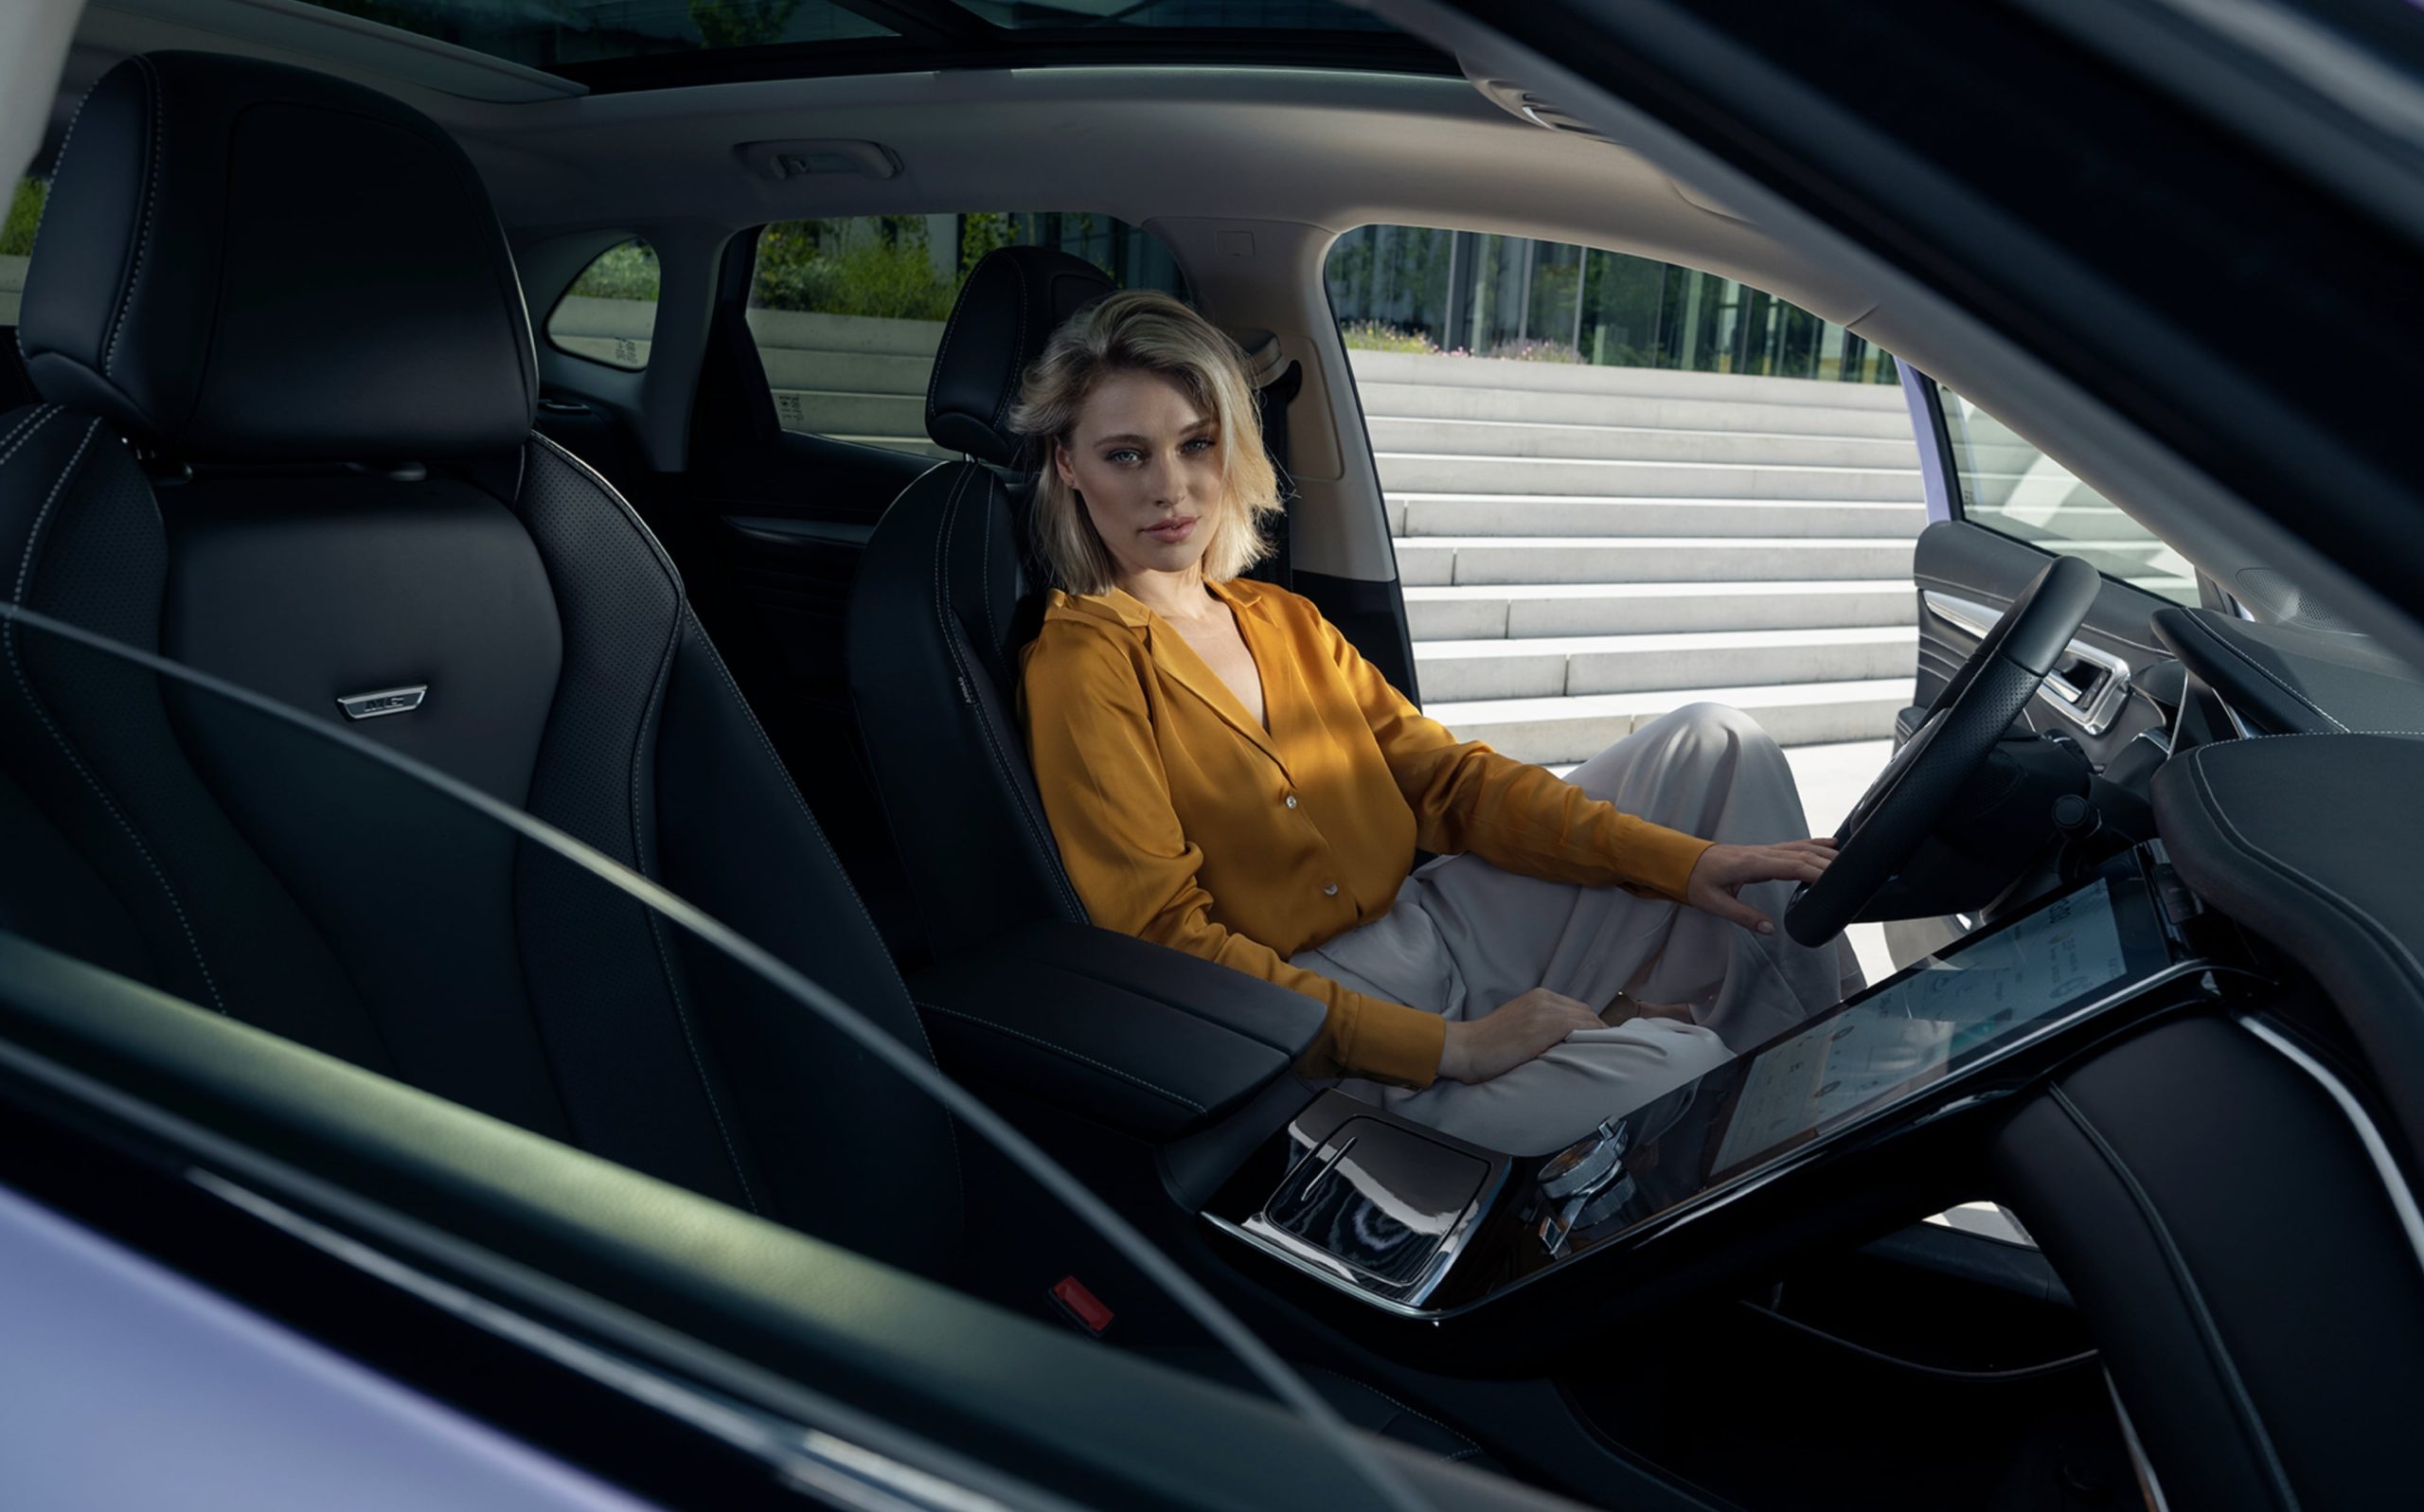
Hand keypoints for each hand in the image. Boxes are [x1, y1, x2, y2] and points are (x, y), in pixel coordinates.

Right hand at [1438, 988, 1603, 1084]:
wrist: (1465, 1048)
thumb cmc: (1487, 1045)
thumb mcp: (1518, 1026)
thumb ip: (1540, 1026)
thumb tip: (1562, 1042)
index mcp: (1537, 996)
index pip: (1577, 1008)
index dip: (1590, 1025)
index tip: (1596, 1043)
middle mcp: (1544, 998)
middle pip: (1586, 1012)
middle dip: (1598, 1030)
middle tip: (1605, 1051)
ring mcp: (1546, 1010)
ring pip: (1587, 1019)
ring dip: (1599, 1036)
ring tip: (1606, 1055)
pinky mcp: (1546, 1025)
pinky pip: (1582, 1027)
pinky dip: (1594, 1038)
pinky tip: (1597, 1052)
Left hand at [1685, 838, 1837, 935]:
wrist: (1682, 861)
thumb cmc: (1696, 881)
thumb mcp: (1715, 903)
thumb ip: (1743, 916)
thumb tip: (1769, 929)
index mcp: (1752, 864)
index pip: (1791, 865)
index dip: (1815, 872)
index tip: (1835, 881)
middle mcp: (1762, 853)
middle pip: (1802, 856)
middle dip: (1828, 865)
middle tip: (1852, 876)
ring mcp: (1764, 850)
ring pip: (1801, 848)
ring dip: (1825, 853)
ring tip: (1849, 860)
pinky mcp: (1763, 851)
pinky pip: (1794, 845)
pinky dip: (1814, 844)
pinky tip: (1830, 844)